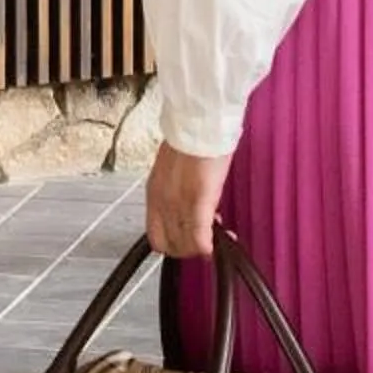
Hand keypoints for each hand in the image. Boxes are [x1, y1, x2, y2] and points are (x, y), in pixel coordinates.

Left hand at [144, 142, 231, 258]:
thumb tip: (187, 207)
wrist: (199, 124)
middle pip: (170, 246)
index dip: (174, 245)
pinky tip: (218, 244)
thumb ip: (175, 193)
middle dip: (190, 249)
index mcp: (154, 195)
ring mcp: (178, 203)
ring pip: (185, 245)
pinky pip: (199, 235)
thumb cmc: (190, 141)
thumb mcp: (172, 172)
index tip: (190, 240)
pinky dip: (208, 245)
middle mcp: (162, 203)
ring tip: (218, 235)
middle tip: (207, 240)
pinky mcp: (199, 200)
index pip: (155, 238)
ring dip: (202, 247)